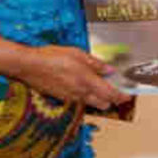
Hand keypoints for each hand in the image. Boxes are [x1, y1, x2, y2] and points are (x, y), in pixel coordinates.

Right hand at [2, 44, 130, 110]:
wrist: (30, 67)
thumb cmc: (52, 57)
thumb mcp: (77, 54)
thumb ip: (95, 63)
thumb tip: (109, 70)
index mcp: (87, 81)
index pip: (110, 94)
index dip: (121, 96)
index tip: (128, 96)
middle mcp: (81, 93)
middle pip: (103, 103)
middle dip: (111, 99)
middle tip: (115, 90)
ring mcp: (71, 98)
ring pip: (91, 103)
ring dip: (99, 98)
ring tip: (99, 86)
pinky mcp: (63, 99)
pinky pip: (80, 101)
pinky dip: (86, 96)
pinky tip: (82, 85)